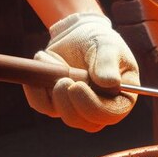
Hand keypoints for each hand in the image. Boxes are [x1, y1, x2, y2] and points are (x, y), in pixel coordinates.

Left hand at [23, 12, 139, 131]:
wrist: (78, 34)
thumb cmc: (99, 39)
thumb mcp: (107, 45)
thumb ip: (108, 62)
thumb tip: (111, 83)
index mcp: (121, 97)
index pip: (111, 114)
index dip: (92, 106)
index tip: (77, 86)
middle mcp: (101, 108)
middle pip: (85, 122)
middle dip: (69, 103)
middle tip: (62, 80)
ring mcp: (78, 107)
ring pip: (62, 114)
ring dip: (52, 90)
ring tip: (50, 61)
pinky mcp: (57, 103)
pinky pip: (42, 105)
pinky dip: (36, 88)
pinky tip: (42, 65)